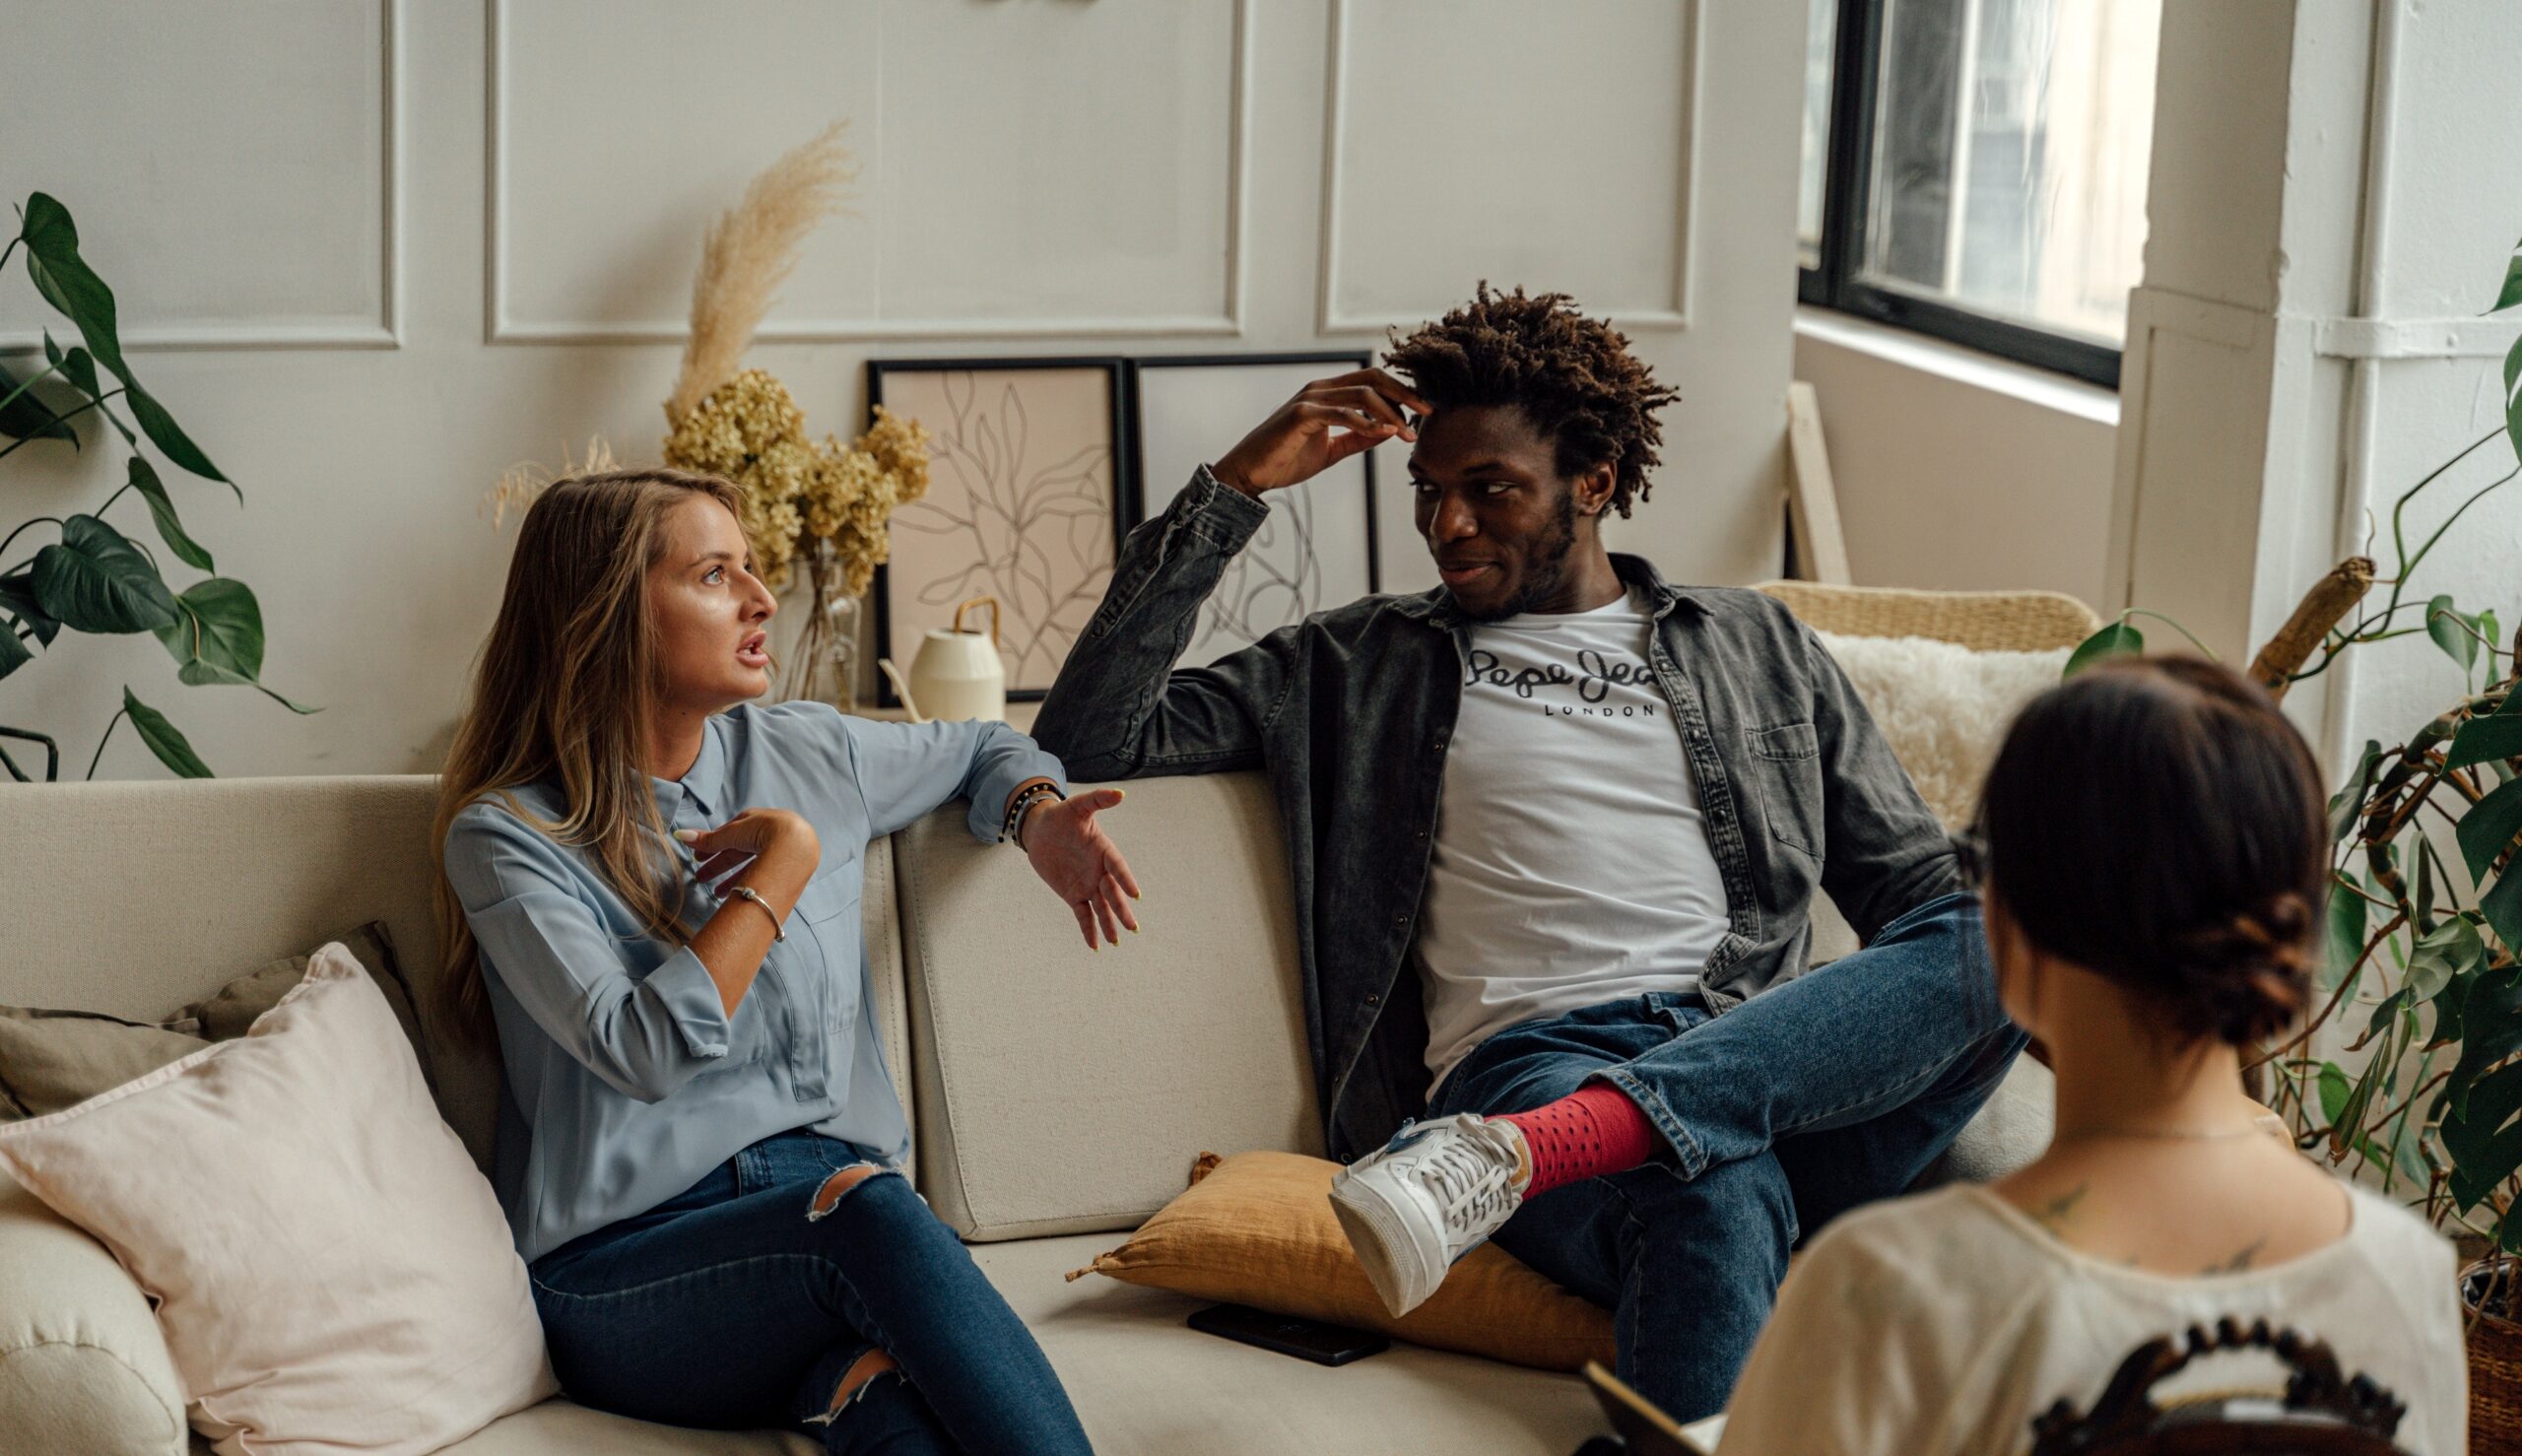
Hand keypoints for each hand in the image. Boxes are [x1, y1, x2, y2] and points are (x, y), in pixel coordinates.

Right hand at [674, 808, 819, 886]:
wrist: (796, 847)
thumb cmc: (765, 832)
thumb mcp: (733, 835)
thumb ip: (709, 840)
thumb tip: (680, 835)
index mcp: (757, 819)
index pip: (730, 833)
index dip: (712, 845)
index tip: (698, 857)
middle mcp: (769, 833)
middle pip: (738, 850)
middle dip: (718, 864)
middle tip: (699, 877)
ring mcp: (780, 850)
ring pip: (749, 864)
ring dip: (730, 878)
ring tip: (714, 893)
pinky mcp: (787, 866)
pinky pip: (762, 873)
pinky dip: (746, 882)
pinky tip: (735, 894)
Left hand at [1022, 788, 1141, 949]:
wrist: (1041, 830)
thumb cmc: (1063, 816)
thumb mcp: (1078, 806)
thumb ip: (1098, 800)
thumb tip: (1120, 793)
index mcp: (1104, 850)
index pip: (1117, 866)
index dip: (1125, 879)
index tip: (1135, 894)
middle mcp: (1099, 871)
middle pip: (1112, 893)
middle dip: (1121, 910)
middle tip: (1133, 927)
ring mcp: (1087, 884)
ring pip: (1101, 908)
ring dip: (1109, 924)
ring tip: (1117, 941)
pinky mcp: (1073, 895)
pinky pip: (1083, 915)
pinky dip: (1089, 929)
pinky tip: (1096, 945)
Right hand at [1210, 367, 1429, 497]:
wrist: (1250, 473)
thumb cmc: (1286, 459)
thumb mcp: (1331, 450)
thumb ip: (1358, 439)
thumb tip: (1388, 433)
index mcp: (1328, 392)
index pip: (1373, 380)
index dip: (1401, 392)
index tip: (1423, 412)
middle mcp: (1320, 388)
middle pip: (1373, 378)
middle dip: (1404, 394)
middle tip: (1427, 412)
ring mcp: (1310, 398)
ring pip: (1362, 394)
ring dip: (1390, 413)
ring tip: (1406, 433)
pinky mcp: (1301, 415)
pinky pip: (1342, 414)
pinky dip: (1366, 423)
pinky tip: (1383, 434)